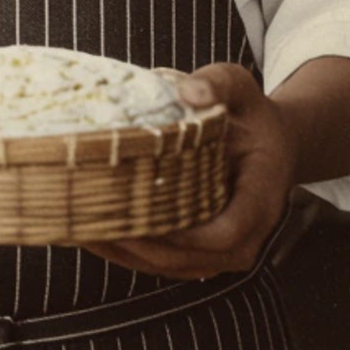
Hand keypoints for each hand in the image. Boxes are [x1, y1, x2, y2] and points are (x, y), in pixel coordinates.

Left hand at [85, 61, 299, 279]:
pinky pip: (163, 263)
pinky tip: (92, 231)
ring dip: (124, 252)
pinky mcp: (201, 255)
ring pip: (169, 266)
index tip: (137, 213)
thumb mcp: (242, 89)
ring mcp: (223, 253)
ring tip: (79, 226)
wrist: (270, 146)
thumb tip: (188, 91)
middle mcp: (247, 237)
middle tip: (90, 217)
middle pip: (188, 257)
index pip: (223, 233)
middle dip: (137, 243)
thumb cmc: (252, 116)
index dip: (180, 232)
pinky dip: (127, 252)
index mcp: (262, 199)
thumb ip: (219, 83)